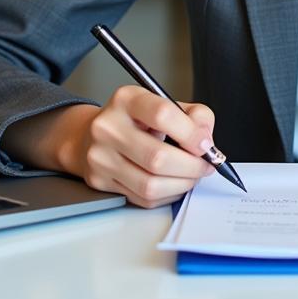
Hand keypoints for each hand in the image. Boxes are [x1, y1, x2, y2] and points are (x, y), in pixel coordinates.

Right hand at [72, 86, 216, 208]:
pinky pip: (143, 198)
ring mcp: (101, 157)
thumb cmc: (135, 120)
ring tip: (192, 175)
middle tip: (205, 165)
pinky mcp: (100, 181)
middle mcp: (108, 127)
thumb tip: (205, 140)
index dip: (191, 133)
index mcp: (127, 100)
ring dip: (181, 184)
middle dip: (191, 166)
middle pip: (157, 157)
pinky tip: (173, 183)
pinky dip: (167, 194)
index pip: (162, 114)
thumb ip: (193, 116)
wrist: (92, 134)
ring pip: (151, 184)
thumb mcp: (164, 103)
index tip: (205, 145)